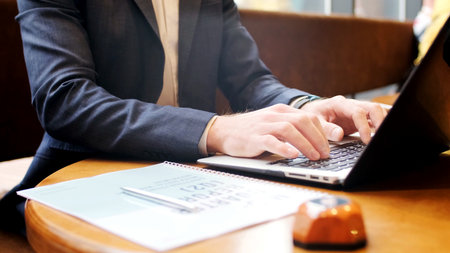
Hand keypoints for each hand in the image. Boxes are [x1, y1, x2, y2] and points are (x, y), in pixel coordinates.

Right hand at [207, 104, 329, 159]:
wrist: (223, 131)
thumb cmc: (251, 131)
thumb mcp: (273, 124)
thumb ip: (291, 128)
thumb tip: (314, 141)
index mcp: (281, 111)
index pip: (308, 117)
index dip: (323, 131)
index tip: (330, 145)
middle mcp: (274, 115)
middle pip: (303, 122)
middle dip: (318, 139)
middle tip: (325, 154)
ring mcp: (264, 126)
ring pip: (290, 130)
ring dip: (305, 144)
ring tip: (314, 157)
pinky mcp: (254, 138)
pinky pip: (271, 141)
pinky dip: (284, 148)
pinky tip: (292, 155)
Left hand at [301, 95, 386, 143]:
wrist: (312, 111)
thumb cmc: (313, 115)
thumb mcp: (315, 122)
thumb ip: (326, 128)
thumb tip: (339, 134)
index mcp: (340, 104)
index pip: (357, 112)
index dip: (364, 126)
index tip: (367, 140)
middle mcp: (351, 105)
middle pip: (373, 107)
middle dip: (381, 121)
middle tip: (382, 137)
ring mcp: (357, 110)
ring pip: (376, 111)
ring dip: (383, 122)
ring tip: (384, 137)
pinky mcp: (360, 118)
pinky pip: (374, 119)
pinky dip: (380, 125)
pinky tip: (383, 135)